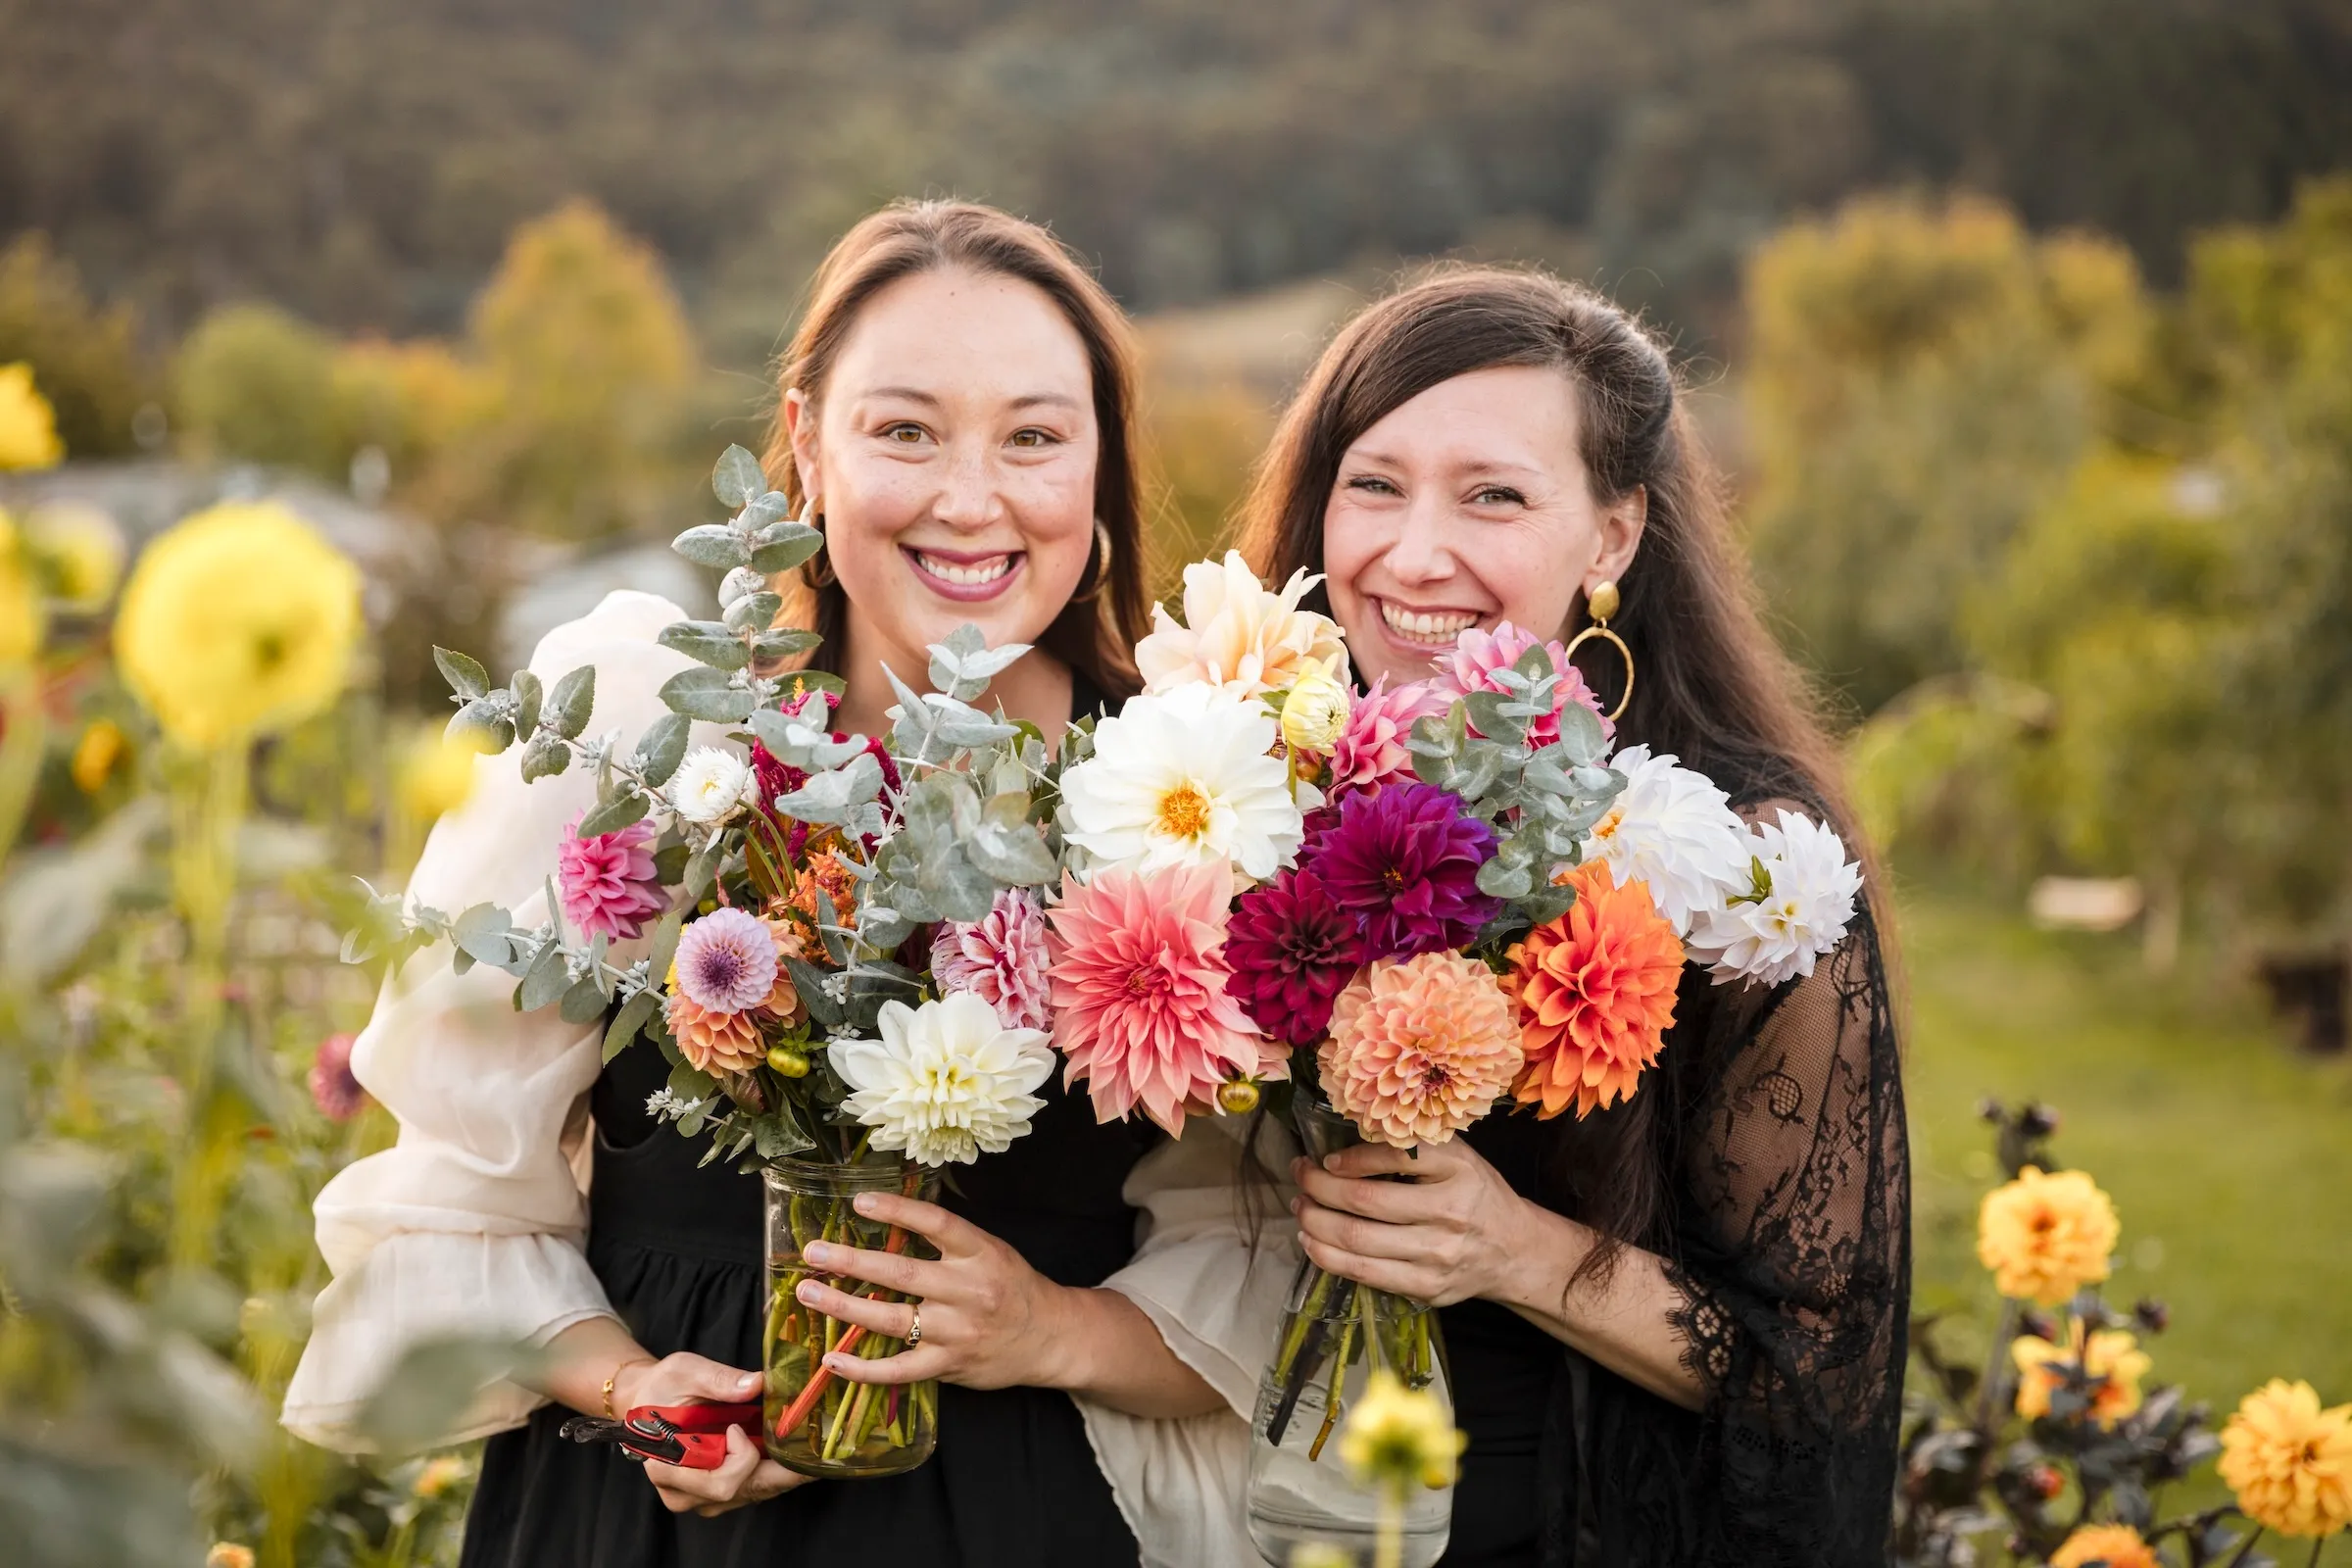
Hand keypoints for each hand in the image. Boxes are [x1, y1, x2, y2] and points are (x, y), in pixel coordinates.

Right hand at [615, 1352, 809, 1515]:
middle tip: (811, 1446)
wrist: (650, 1403)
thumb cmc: (663, 1388)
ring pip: (756, 1492)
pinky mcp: (719, 1495)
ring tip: (804, 1444)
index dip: (741, 1458)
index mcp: (668, 1468)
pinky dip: (776, 1472)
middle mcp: (685, 1493)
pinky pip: (756, 1490)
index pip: (720, 1483)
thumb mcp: (685, 1372)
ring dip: (782, 1469)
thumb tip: (757, 1384)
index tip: (737, 1427)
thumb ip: (718, 1380)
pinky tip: (791, 1452)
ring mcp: (703, 1499)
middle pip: (745, 1491)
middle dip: (782, 1468)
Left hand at [793, 1190, 1071, 1393]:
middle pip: (902, 1274)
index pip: (936, 1224)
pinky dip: (863, 1369)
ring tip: (810, 1293)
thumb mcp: (991, 1251)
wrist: (1050, 1337)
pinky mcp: (949, 1365)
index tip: (860, 1202)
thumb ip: (948, 1242)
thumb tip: (888, 1222)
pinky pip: (899, 1370)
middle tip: (814, 1252)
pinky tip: (833, 1361)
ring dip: (844, 1306)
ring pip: (892, 1321)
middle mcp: (969, 1291)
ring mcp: (957, 1332)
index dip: (898, 1210)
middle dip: (851, 1262)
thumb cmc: (1013, 1287)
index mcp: (981, 1253)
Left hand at [1292, 1138, 1554, 1306]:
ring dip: (1315, 1222)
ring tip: (1300, 1207)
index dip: (1350, 1158)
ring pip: (1357, 1241)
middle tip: (1299, 1175)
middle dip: (1318, 1188)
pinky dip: (1328, 1257)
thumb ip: (1412, 1148)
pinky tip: (1312, 1241)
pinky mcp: (1426, 1288)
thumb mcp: (1458, 1157)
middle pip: (1365, 1202)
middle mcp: (1449, 1213)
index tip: (1325, 1158)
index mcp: (1458, 1171)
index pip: (1393, 1158)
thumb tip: (1345, 1140)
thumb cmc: (1475, 1194)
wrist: (1513, 1250)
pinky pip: (1364, 1274)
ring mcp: (1437, 1256)